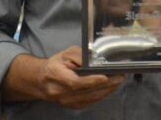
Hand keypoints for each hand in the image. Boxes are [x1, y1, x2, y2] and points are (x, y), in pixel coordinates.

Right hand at [3, 46, 123, 108]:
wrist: (41, 81)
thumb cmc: (56, 64)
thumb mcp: (66, 53)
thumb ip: (80, 56)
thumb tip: (95, 60)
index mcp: (55, 75)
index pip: (74, 82)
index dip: (90, 81)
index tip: (105, 77)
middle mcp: (58, 91)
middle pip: (85, 92)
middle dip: (105, 85)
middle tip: (120, 77)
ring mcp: (64, 102)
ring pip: (89, 99)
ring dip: (106, 91)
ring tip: (118, 82)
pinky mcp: (71, 106)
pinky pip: (89, 102)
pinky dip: (101, 96)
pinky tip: (110, 89)